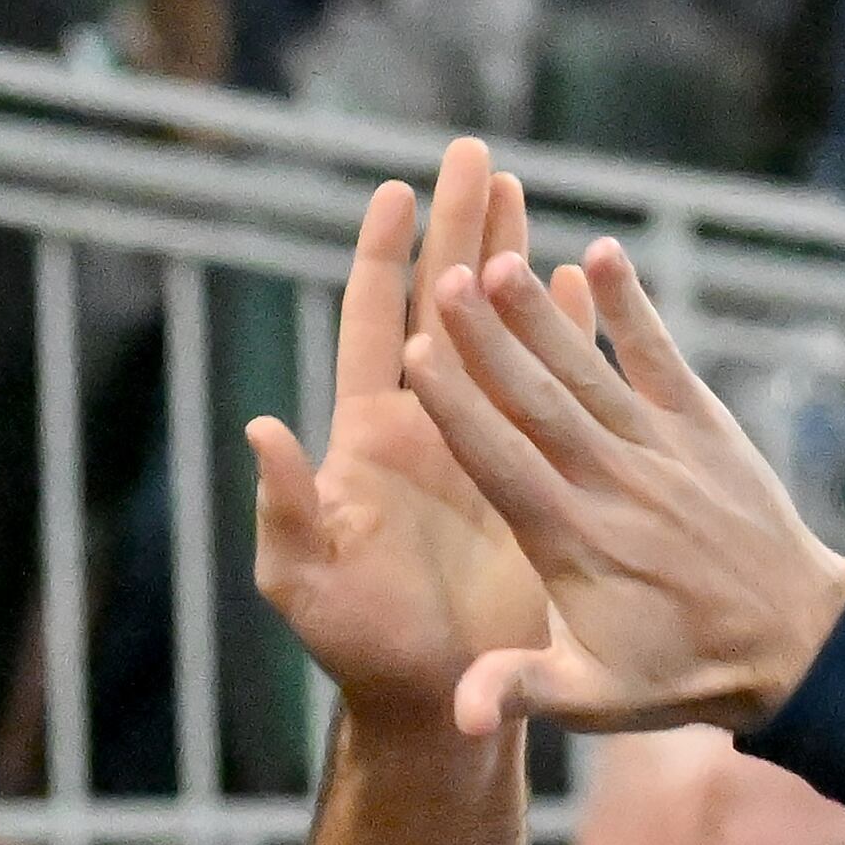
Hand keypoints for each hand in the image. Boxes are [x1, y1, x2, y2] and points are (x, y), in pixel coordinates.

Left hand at [247, 140, 560, 739]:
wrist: (434, 694)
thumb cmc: (357, 645)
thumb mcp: (305, 581)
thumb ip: (284, 507)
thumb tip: (261, 428)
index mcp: (369, 438)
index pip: (371, 324)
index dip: (382, 258)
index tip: (396, 188)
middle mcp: (426, 425)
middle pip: (441, 303)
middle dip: (458, 226)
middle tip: (476, 150)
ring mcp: (482, 443)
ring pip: (499, 330)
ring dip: (510, 261)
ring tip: (527, 189)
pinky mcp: (531, 472)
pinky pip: (551, 385)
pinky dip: (565, 331)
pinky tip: (584, 278)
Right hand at [401, 239, 844, 735]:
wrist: (793, 646)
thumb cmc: (676, 674)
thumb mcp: (593, 699)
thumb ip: (521, 691)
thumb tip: (458, 717)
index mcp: (574, 543)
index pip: (504, 464)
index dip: (461, 408)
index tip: (417, 356)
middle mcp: (616, 486)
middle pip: (540, 402)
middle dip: (489, 341)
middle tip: (444, 279)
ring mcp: (663, 451)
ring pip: (592, 372)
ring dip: (544, 314)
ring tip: (500, 259)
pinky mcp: (705, 427)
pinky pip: (664, 358)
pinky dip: (633, 309)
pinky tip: (602, 255)